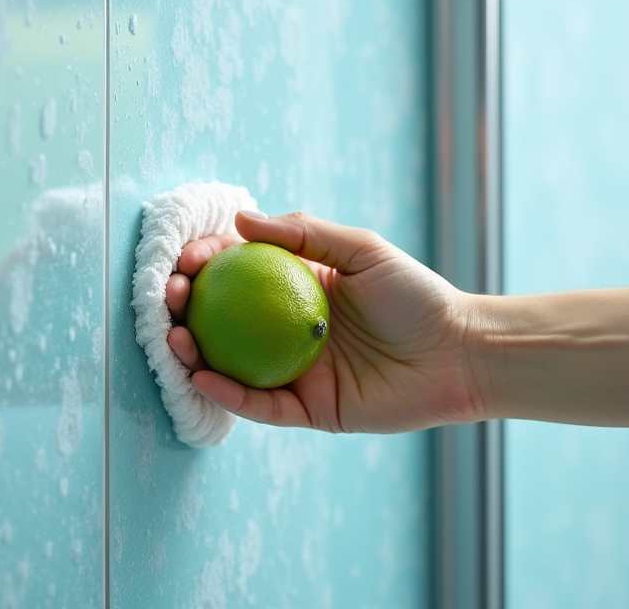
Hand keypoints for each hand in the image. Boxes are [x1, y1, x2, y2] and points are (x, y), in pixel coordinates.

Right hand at [165, 211, 484, 432]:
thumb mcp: (361, 250)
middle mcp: (288, 329)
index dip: (207, 263)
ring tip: (174, 338)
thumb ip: (304, 234)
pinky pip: (259, 404)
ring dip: (195, 353)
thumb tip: (240, 218)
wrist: (459, 353)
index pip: (239, 272)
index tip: (187, 258)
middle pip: (224, 320)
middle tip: (169, 298)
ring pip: (231, 365)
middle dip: (188, 309)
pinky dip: (228, 393)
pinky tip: (203, 376)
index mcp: (298, 287)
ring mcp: (295, 370)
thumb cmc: (415, 295)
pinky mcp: (308, 409)